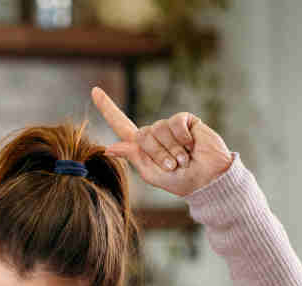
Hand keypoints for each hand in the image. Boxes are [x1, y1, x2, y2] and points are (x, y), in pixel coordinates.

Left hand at [91, 86, 232, 196]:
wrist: (207, 178)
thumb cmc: (179, 180)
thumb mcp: (150, 173)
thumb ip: (132, 157)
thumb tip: (108, 147)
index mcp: (141, 146)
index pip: (120, 124)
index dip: (107, 108)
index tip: (94, 90)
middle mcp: (153, 133)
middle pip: (141, 134)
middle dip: (156, 154)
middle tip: (172, 165)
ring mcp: (169, 125)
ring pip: (158, 129)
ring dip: (171, 150)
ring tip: (183, 159)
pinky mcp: (185, 120)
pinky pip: (175, 122)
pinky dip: (182, 138)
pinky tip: (191, 146)